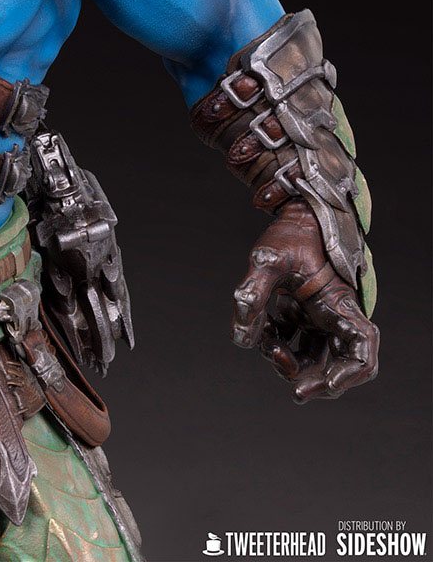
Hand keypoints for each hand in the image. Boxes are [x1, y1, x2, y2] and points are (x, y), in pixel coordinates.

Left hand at [231, 200, 378, 401]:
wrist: (292, 213)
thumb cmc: (289, 233)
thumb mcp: (267, 257)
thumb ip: (253, 292)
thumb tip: (242, 338)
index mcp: (338, 305)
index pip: (361, 351)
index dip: (350, 375)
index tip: (325, 384)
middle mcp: (335, 315)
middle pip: (341, 364)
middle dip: (317, 380)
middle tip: (294, 389)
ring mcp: (320, 316)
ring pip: (315, 358)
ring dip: (293, 363)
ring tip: (268, 347)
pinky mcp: (304, 313)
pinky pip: (297, 342)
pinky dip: (280, 344)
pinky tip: (263, 332)